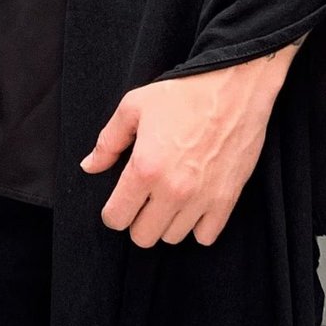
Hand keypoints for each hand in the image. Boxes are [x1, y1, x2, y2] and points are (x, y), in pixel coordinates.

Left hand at [79, 39, 304, 246]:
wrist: (236, 87)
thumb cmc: (185, 93)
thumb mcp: (135, 106)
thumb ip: (108, 141)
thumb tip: (90, 167)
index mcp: (145, 168)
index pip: (116, 218)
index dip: (113, 211)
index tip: (122, 199)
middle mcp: (172, 190)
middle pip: (142, 237)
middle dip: (138, 220)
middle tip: (145, 199)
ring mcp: (201, 198)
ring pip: (172, 238)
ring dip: (167, 222)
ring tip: (171, 198)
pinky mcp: (226, 199)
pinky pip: (205, 237)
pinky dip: (198, 226)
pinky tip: (195, 205)